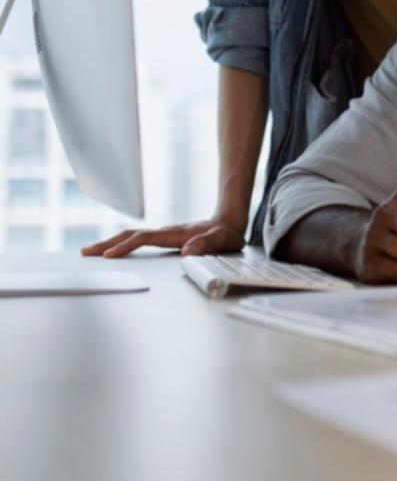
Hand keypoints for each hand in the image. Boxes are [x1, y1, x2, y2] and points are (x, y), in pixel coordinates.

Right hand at [82, 218, 245, 257]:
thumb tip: (188, 251)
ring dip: (110, 242)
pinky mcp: (162, 238)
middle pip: (130, 234)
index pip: (145, 238)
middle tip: (85, 252)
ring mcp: (162, 234)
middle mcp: (165, 232)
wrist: (228, 224)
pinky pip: (136, 240)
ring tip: (89, 252)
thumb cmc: (224, 235)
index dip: (126, 246)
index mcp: (175, 233)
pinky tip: (111, 251)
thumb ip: (207, 244)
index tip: (109, 255)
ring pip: (131, 236)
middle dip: (107, 243)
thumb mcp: (222, 240)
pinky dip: (120, 244)